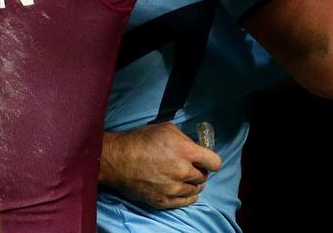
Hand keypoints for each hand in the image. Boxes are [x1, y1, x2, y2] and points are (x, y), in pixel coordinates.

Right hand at [99, 123, 221, 209]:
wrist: (117, 160)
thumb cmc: (141, 140)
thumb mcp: (168, 130)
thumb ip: (186, 140)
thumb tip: (196, 147)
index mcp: (187, 152)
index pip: (215, 162)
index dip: (212, 161)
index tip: (207, 161)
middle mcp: (182, 172)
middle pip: (203, 176)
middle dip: (200, 171)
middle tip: (193, 168)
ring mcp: (172, 189)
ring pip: (194, 190)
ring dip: (193, 185)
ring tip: (188, 180)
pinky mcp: (161, 200)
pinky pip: (183, 203)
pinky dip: (187, 198)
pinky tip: (187, 193)